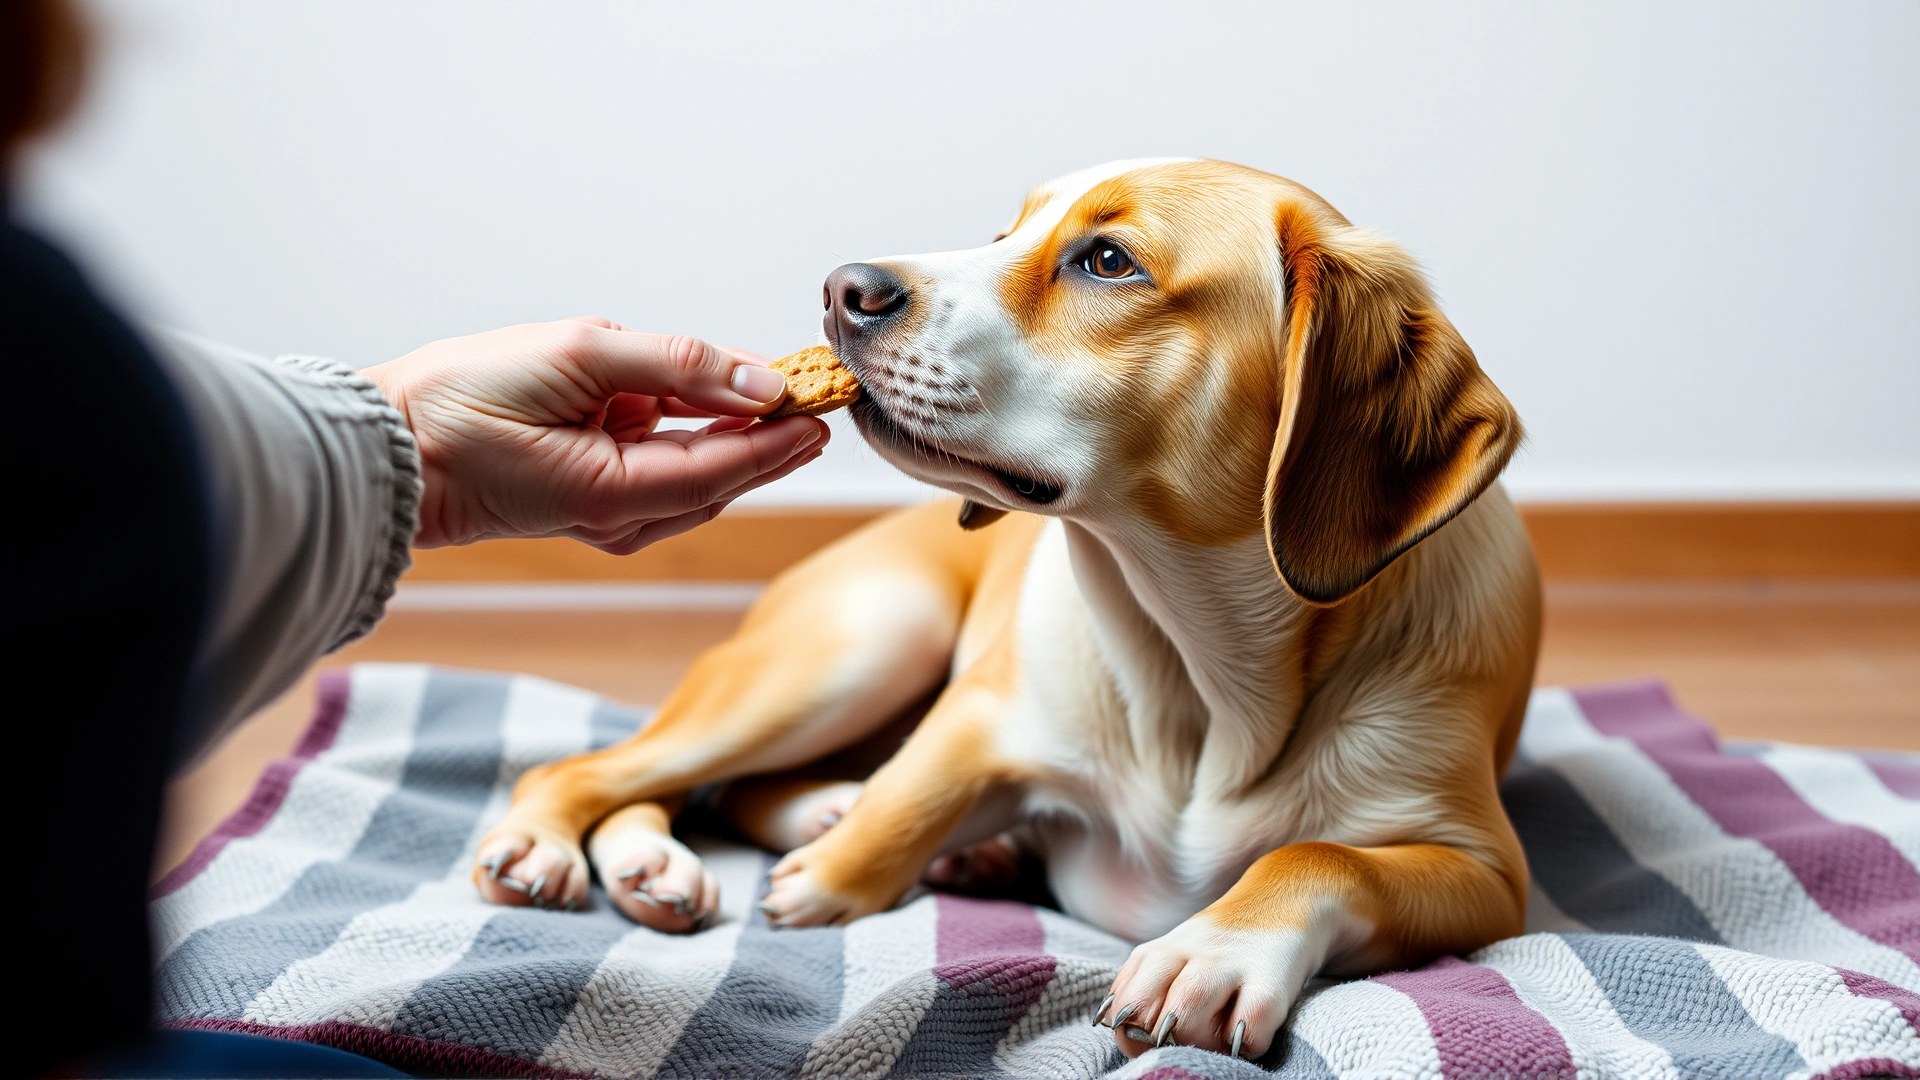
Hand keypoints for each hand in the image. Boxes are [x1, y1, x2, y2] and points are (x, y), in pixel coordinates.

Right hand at [364, 318, 827, 551]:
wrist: (382, 448)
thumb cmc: (459, 404)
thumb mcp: (577, 354)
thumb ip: (676, 364)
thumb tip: (762, 381)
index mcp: (620, 493)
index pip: (730, 464)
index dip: (785, 433)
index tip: (828, 401)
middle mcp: (622, 516)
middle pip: (723, 474)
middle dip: (772, 434)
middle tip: (821, 391)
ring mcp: (606, 510)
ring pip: (696, 470)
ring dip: (734, 429)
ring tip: (778, 388)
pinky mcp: (588, 494)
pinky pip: (660, 464)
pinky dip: (690, 430)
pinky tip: (710, 399)